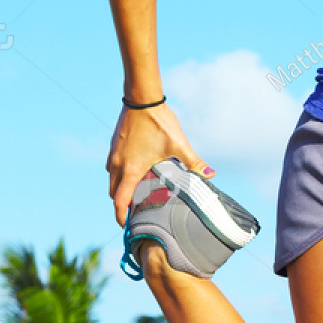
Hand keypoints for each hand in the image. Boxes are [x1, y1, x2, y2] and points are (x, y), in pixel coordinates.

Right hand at [106, 102, 214, 224]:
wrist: (142, 97)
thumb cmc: (159, 121)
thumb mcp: (179, 145)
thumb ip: (193, 162)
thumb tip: (211, 175)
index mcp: (131, 169)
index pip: (119, 200)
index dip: (121, 216)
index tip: (126, 225)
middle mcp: (118, 164)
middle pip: (113, 193)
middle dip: (121, 205)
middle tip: (134, 214)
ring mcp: (113, 154)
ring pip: (111, 180)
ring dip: (119, 190)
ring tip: (134, 196)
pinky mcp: (114, 145)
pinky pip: (112, 167)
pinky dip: (118, 176)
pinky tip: (133, 174)